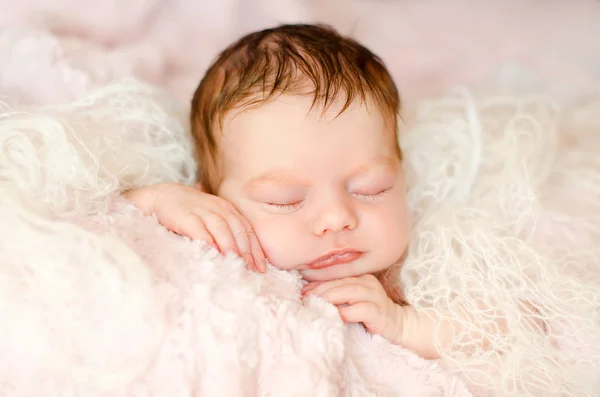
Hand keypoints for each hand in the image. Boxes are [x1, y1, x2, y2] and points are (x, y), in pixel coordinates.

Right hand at [125, 183, 265, 271]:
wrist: (162, 196)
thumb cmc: (191, 212)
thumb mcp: (212, 218)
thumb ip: (227, 232)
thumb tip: (245, 259)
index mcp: (227, 209)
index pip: (246, 229)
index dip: (255, 248)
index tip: (261, 266)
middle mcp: (218, 208)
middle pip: (237, 228)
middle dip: (246, 250)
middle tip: (252, 268)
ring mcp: (201, 210)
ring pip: (221, 227)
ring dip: (230, 245)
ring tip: (237, 262)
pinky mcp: (184, 216)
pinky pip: (198, 228)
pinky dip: (207, 240)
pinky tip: (213, 253)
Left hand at [302, 274, 404, 343]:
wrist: (398, 326)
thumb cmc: (370, 314)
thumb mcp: (351, 301)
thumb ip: (336, 295)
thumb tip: (308, 292)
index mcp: (360, 277)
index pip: (336, 276)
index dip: (317, 283)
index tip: (302, 291)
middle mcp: (368, 283)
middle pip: (340, 281)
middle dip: (320, 289)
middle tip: (305, 297)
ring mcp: (375, 296)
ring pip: (349, 290)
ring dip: (330, 296)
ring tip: (316, 303)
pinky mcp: (379, 311)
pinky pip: (360, 309)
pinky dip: (346, 312)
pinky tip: (336, 316)